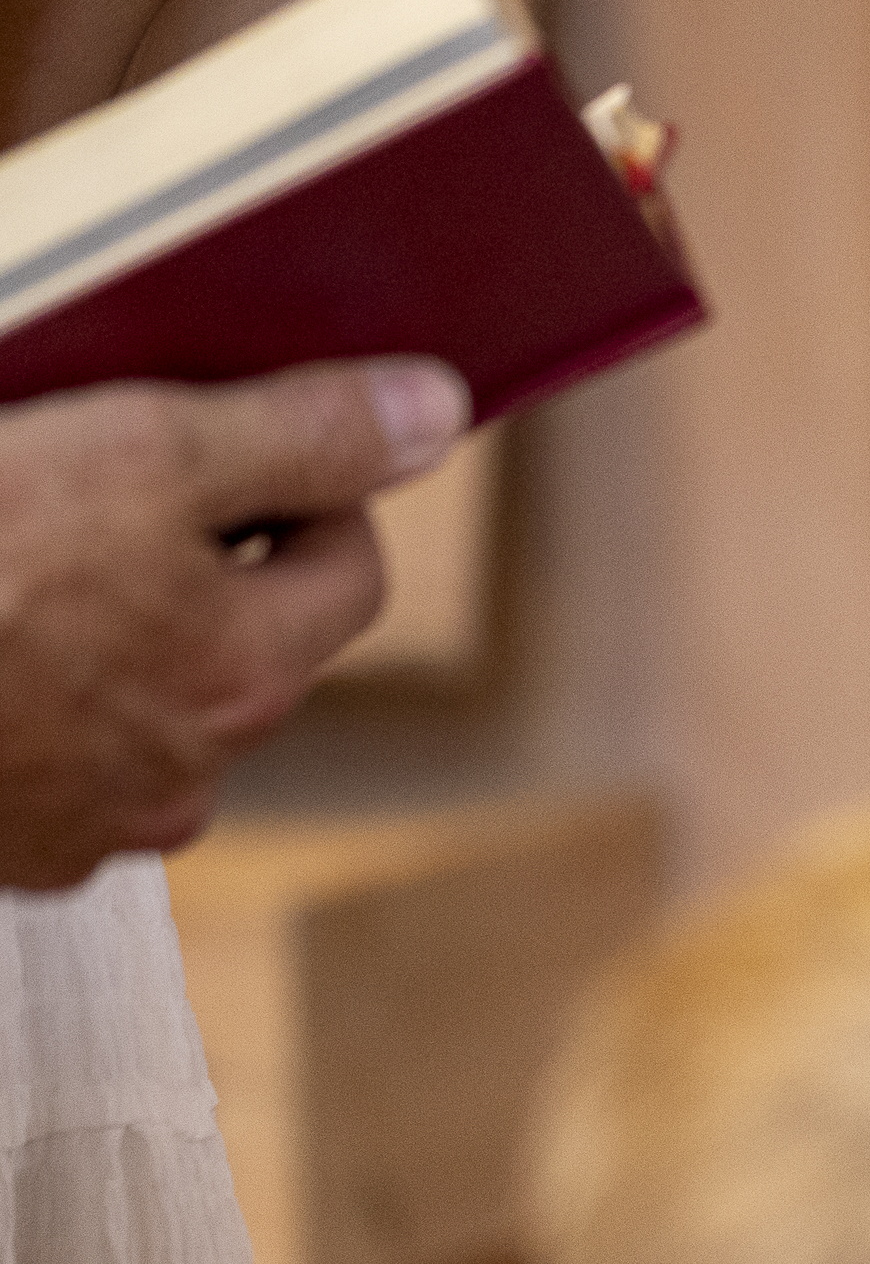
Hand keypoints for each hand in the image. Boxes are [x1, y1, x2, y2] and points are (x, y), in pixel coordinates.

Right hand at [0, 364, 460, 885]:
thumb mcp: (133, 454)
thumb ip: (296, 439)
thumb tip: (433, 414)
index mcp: (245, 668)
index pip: (348, 568)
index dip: (300, 492)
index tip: (231, 448)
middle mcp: (192, 767)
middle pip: (247, 645)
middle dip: (198, 567)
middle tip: (94, 494)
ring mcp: (93, 820)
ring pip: (145, 709)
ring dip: (105, 643)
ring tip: (17, 568)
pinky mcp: (7, 849)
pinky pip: (49, 765)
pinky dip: (29, 710)